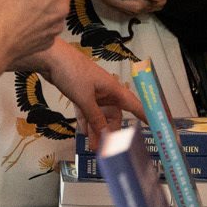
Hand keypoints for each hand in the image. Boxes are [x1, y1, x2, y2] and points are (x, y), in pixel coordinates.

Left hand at [28, 40, 143, 148]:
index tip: (155, 125)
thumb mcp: (85, 99)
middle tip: (109, 148)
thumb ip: (95, 118)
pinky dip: (87, 123)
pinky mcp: (82, 94)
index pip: (135, 105)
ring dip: (97, 131)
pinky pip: (88, 113)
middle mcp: (106, 92)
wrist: (51, 58)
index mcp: (113, 89)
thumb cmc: (71, 70)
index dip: (146, 115)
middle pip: (114, 115)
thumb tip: (105, 134)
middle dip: (111, 132)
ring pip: (100, 116)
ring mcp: (93, 93)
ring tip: (94, 146)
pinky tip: (86, 134)